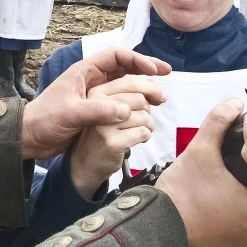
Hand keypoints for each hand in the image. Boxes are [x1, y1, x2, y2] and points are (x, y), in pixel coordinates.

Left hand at [22, 47, 168, 159]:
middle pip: (125, 68)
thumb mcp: (71, 114)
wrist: (29, 138)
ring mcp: (95, 95)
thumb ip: (98, 111)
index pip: (117, 56)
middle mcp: (92, 80)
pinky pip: (119, 103)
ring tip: (160, 98)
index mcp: (85, 72)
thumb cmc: (44, 120)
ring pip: (124, 86)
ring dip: (143, 89)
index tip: (155, 70)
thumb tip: (127, 111)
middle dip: (147, 71)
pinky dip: (134, 105)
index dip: (138, 59)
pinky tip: (145, 112)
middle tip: (166, 77)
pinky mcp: (95, 111)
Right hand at [67, 77, 155, 197]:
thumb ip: (129, 97)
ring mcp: (104, 125)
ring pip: (143, 116)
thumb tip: (157, 92)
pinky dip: (146, 136)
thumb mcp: (110, 110)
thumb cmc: (103, 135)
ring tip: (139, 132)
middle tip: (143, 121)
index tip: (160, 98)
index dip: (150, 89)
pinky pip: (142, 132)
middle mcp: (98, 106)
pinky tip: (138, 140)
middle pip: (139, 99)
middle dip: (148, 111)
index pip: (130, 83)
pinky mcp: (111, 142)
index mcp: (97, 93)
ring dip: (149, 126)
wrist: (86, 163)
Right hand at [156, 100, 246, 246]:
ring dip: (246, 199)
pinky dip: (234, 215)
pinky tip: (219, 200)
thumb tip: (234, 103)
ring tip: (227, 182)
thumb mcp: (200, 150)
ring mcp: (244, 242)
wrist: (157, 228)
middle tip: (239, 165)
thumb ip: (218, 122)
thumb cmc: (182, 193)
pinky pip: (241, 227)